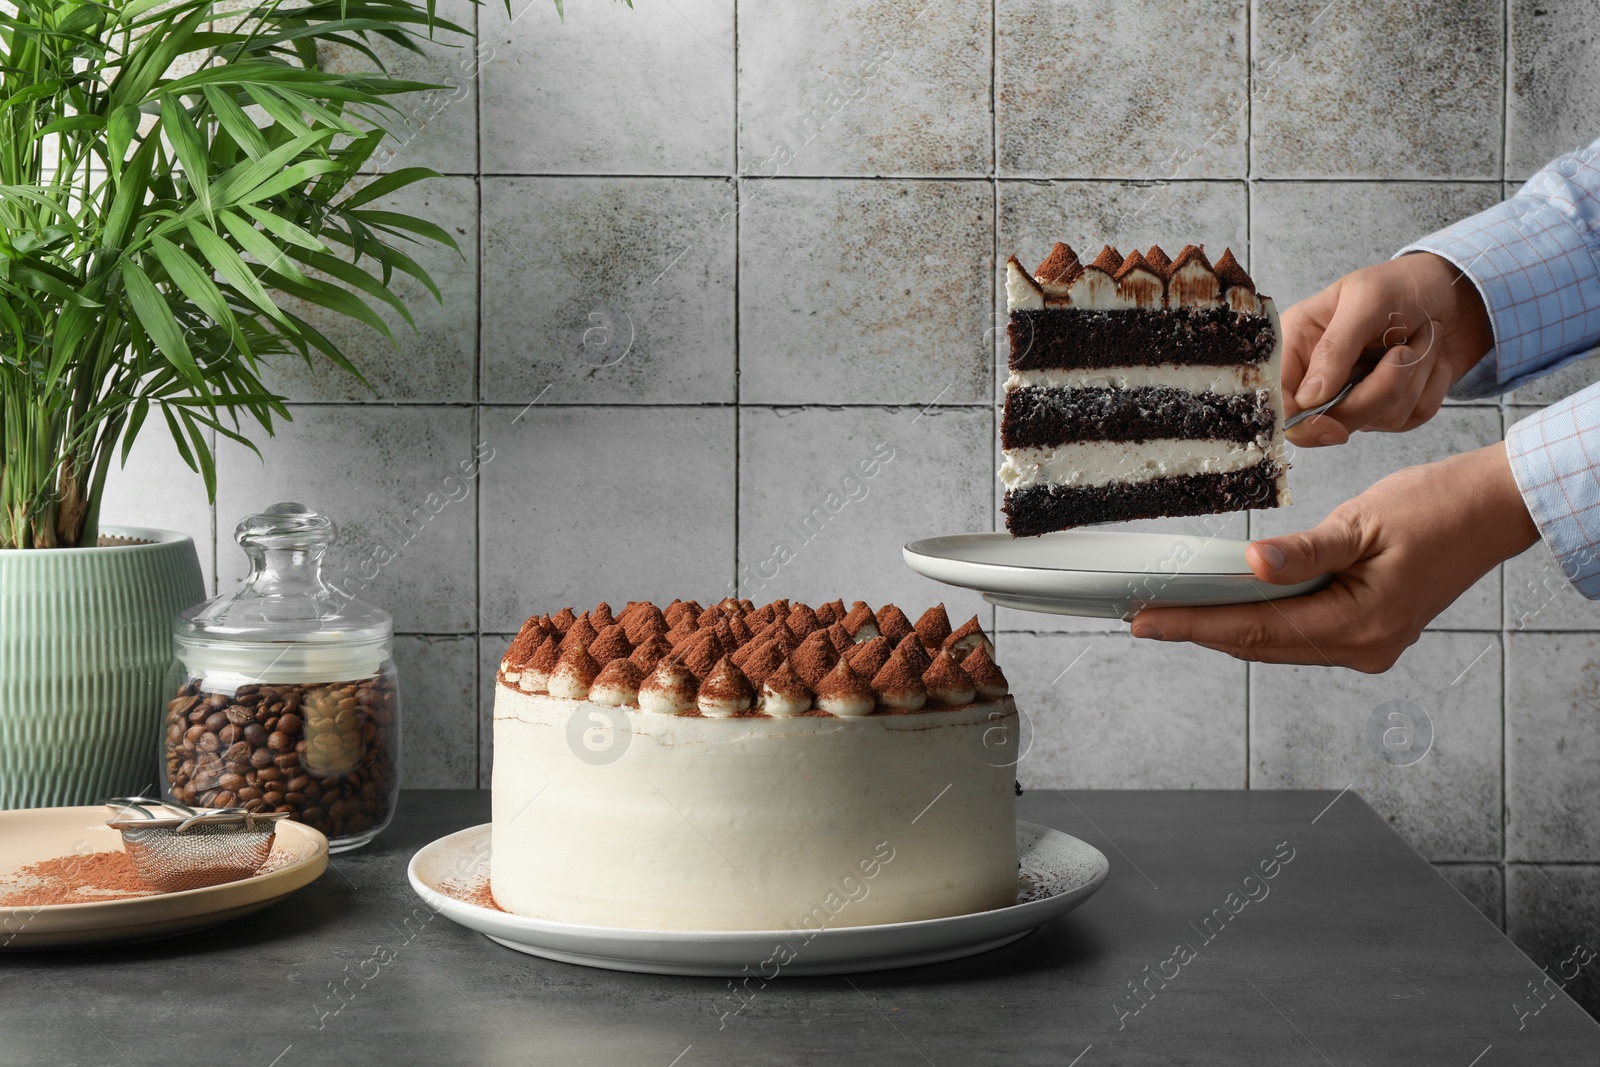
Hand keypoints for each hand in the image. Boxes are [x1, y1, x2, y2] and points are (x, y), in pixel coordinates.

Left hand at [1128, 443, 1536, 671]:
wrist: (1494, 509)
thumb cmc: (1437, 507)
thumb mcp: (1362, 521)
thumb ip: (1304, 551)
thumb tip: (1250, 566)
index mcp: (1359, 624)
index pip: (1255, 630)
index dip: (1194, 626)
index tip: (1144, 621)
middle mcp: (1362, 647)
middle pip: (1261, 644)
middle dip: (1200, 630)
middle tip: (1142, 617)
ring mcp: (1368, 645)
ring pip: (1278, 641)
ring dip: (1228, 627)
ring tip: (1172, 611)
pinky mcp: (1370, 631)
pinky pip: (1300, 632)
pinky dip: (1262, 619)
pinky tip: (1229, 604)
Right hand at [1282, 252, 1493, 447]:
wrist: (1453, 292)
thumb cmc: (1402, 285)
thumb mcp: (1366, 300)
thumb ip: (1334, 348)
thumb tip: (1308, 400)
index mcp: (1295, 348)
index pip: (1279, 404)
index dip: (1301, 422)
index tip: (1330, 422)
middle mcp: (1318, 379)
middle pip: (1329, 424)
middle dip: (1377, 391)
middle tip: (1402, 352)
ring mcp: (1354, 399)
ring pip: (1378, 421)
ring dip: (1413, 377)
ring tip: (1419, 339)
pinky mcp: (1391, 410)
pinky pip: (1410, 419)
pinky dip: (1431, 386)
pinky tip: (1429, 357)